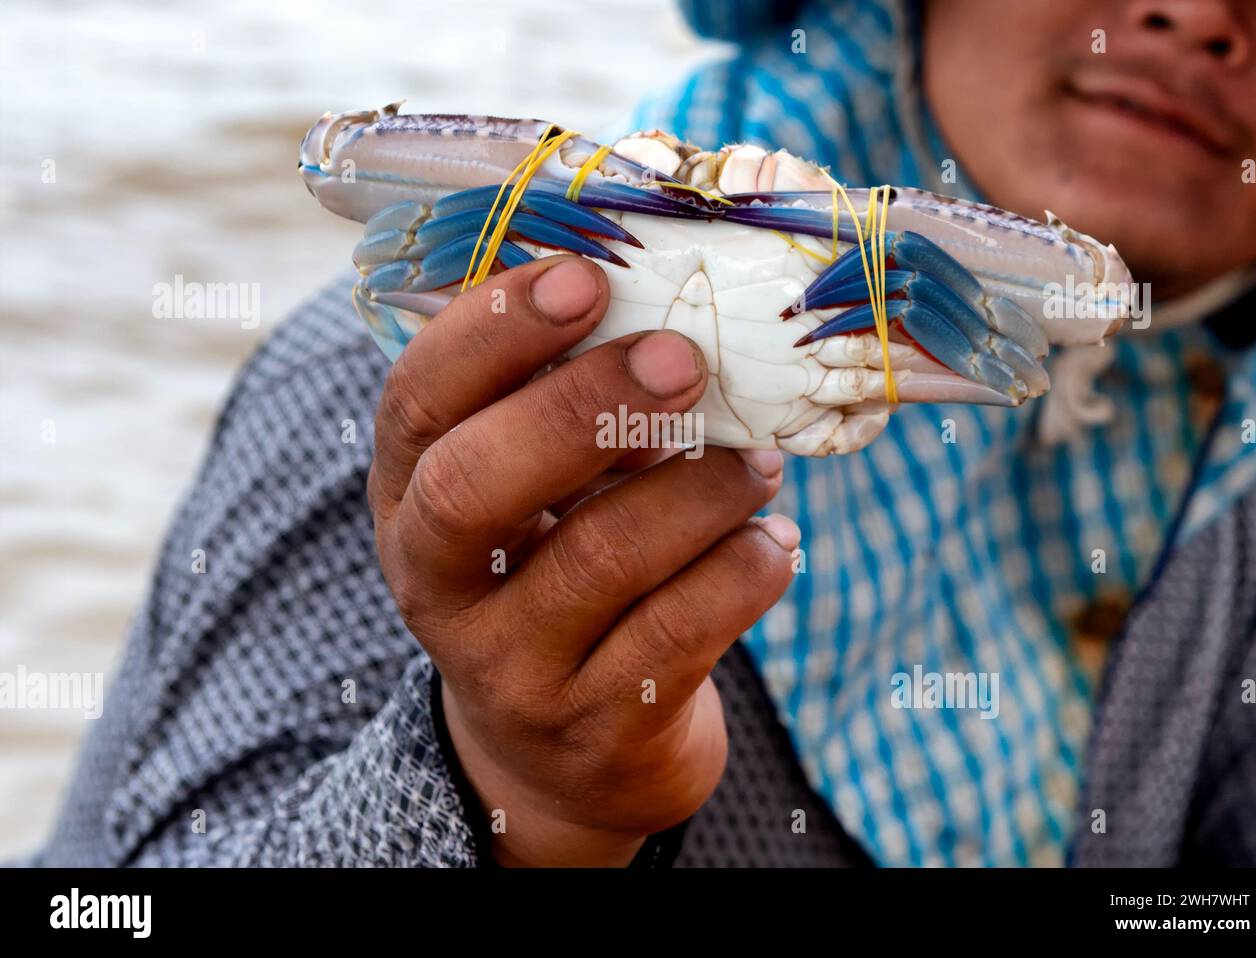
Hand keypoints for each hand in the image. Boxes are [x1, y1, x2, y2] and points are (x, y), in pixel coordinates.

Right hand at [368, 255, 800, 865]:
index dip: (489, 334)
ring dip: (700, 487)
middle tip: (684, 361)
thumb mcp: (529, 499)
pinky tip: (774, 541)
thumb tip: (662, 301)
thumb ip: (560, 408)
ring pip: (600, 556)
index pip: (415, 405)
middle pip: (475, 485)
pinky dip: (744, 569)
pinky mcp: (595, 726)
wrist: (564, 754)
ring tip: (762, 460)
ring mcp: (510, 667)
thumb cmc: (554, 580)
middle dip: (584, 406)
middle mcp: (436, 586)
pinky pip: (680, 631)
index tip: (581, 278)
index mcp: (409, 501)